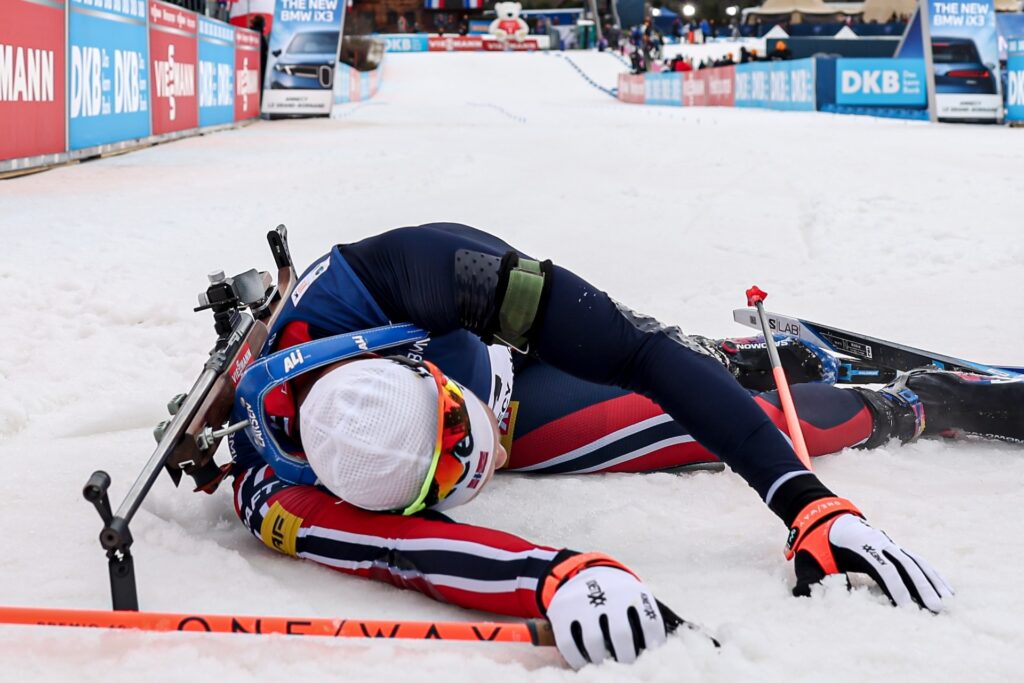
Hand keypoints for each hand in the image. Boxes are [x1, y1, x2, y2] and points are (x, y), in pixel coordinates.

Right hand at [544, 562, 667, 668]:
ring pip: (595, 643)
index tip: (651, 659)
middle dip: (627, 658)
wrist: (580, 573)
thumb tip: (710, 644)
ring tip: (607, 666)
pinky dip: (578, 660)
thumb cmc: (618, 596)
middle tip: (628, 666)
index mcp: (633, 592)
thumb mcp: (639, 597)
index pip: (650, 624)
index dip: (652, 646)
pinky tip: (586, 664)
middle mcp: (609, 597)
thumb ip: (664, 620)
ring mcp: (583, 605)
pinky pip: (570, 645)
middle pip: (621, 636)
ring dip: (602, 660)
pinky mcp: (562, 613)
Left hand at [787, 498, 952, 612]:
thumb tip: (802, 595)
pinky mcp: (895, 549)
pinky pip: (918, 561)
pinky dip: (933, 574)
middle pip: (907, 565)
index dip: (896, 587)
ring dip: (933, 581)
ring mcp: (890, 544)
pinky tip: (947, 589)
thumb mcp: (806, 557)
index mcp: (860, 545)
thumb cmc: (816, 542)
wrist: (825, 518)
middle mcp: (880, 543)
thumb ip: (807, 577)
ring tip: (948, 603)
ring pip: (917, 562)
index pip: (884, 568)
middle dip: (923, 587)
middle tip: (937, 610)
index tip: (907, 607)